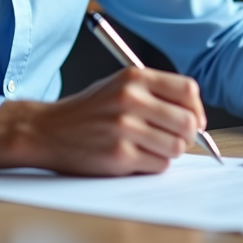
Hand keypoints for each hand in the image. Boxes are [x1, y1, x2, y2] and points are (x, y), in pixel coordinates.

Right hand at [0, 67, 205, 174]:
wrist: (46, 130)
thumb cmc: (87, 110)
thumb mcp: (119, 85)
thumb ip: (155, 93)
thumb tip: (195, 116)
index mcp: (134, 77)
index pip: (188, 89)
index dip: (196, 109)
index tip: (195, 121)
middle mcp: (130, 99)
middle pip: (187, 121)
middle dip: (187, 136)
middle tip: (174, 140)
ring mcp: (124, 128)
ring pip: (176, 146)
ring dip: (169, 152)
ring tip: (151, 148)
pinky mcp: (119, 155)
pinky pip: (159, 165)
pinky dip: (153, 165)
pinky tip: (136, 158)